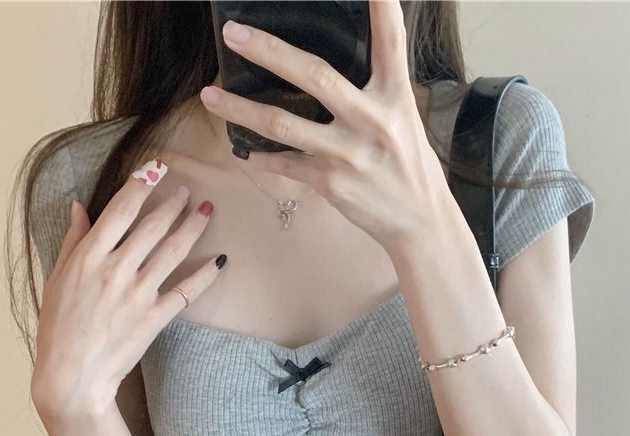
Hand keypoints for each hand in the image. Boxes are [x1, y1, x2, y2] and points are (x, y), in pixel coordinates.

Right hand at [31, 160, 223, 415]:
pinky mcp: (155, 318)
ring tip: (206, 211)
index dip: (142, 185)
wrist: (73, 376)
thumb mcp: (56, 279)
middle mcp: (116, 269)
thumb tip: (79, 207)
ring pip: (173, 251)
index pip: (120, 209)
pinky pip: (186, 291)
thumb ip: (73, 242)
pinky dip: (205, 275)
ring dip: (192, 228)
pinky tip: (220, 260)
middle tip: (188, 191)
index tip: (157, 170)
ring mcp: (138, 294)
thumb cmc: (59, 328)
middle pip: (152, 226)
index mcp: (89, 256)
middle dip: (173, 203)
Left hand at [200, 0, 447, 248]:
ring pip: (282, 124)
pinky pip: (286, 165)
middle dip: (269, 51)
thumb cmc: (410, 167)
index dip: (381, 7)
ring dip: (240, 110)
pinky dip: (263, 158)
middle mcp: (371, 119)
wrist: (420, 221)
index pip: (390, 41)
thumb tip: (336, 67)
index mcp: (394, 96)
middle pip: (313, 75)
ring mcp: (347, 152)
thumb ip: (376, 89)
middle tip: (233, 33)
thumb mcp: (405, 118)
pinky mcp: (331, 183)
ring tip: (209, 95)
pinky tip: (247, 152)